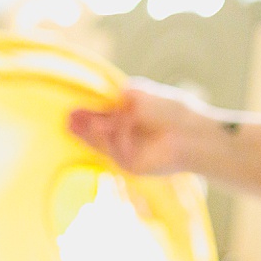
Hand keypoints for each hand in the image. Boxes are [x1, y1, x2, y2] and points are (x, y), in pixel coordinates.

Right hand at [67, 77, 213, 175]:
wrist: (195, 133)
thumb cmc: (172, 110)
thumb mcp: (139, 95)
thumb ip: (117, 95)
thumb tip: (95, 97)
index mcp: (127, 119)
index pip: (100, 118)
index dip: (85, 114)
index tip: (70, 109)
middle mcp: (124, 137)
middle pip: (96, 132)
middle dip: (81, 126)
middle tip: (66, 119)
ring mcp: (126, 152)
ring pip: (101, 143)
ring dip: (90, 132)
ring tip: (74, 120)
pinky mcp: (130, 165)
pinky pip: (114, 150)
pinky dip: (115, 137)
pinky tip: (119, 126)